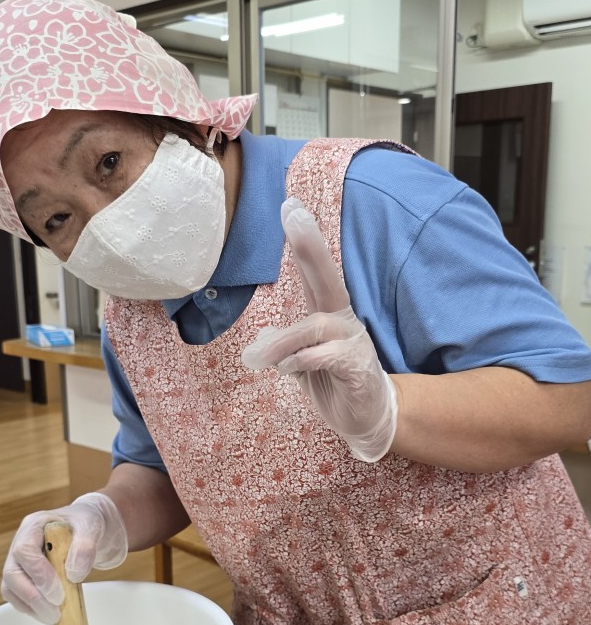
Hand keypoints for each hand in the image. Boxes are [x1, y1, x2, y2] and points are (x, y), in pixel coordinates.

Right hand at [1, 492, 127, 624]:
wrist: (88, 532)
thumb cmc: (87, 524)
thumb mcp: (92, 527)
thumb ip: (85, 546)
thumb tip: (73, 574)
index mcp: (34, 526)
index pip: (25, 551)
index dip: (38, 575)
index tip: (59, 594)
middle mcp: (20, 543)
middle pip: (12, 574)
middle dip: (33, 597)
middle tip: (56, 613)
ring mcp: (20, 562)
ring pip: (11, 588)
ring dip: (31, 607)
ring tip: (55, 617)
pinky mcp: (24, 577)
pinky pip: (18, 597)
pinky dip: (32, 609)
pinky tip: (50, 613)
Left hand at [242, 198, 397, 461]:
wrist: (366, 418)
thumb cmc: (333, 383)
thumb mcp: (299, 363)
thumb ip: (283, 346)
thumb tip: (262, 338)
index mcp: (327, 314)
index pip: (313, 272)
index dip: (303, 241)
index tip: (289, 206)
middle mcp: (343, 320)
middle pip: (327, 278)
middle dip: (310, 246)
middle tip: (294, 216)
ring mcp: (354, 342)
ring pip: (316, 325)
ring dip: (282, 342)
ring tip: (259, 359)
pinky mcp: (359, 368)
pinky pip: (330, 355)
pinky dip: (304, 358)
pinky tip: (288, 368)